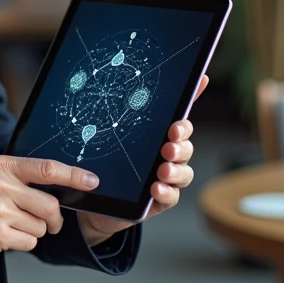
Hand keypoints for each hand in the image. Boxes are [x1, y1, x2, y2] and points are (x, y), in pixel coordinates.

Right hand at [0, 155, 99, 260]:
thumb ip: (17, 175)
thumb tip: (53, 184)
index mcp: (2, 166)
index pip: (47, 169)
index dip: (74, 176)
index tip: (92, 181)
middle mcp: (1, 186)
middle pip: (50, 206)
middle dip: (54, 218)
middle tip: (49, 222)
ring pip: (41, 227)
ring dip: (32, 231)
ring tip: (9, 225)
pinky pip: (29, 242)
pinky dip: (21, 242)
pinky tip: (3, 235)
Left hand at [77, 74, 208, 246]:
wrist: (91, 199)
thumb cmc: (101, 162)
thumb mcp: (101, 135)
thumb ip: (108, 115)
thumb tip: (107, 82)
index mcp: (156, 134)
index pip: (178, 115)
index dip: (192, 100)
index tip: (190, 98)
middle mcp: (166, 153)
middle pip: (185, 144)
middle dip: (181, 143)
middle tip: (169, 144)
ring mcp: (165, 177)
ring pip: (184, 171)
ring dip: (177, 170)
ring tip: (163, 170)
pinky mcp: (160, 200)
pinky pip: (172, 196)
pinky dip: (167, 192)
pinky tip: (156, 189)